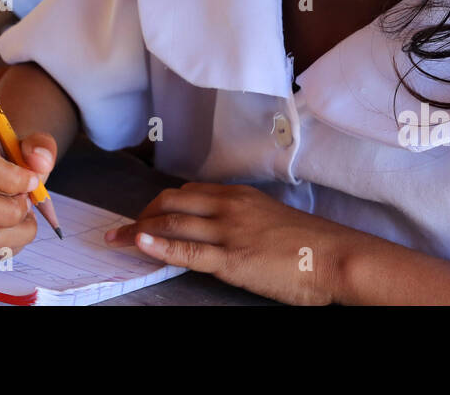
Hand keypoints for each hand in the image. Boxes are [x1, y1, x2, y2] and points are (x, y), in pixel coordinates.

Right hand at [0, 129, 56, 260]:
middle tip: (27, 202)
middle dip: (12, 209)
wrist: (2, 177)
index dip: (12, 178)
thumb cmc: (17, 161)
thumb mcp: (33, 146)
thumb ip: (41, 147)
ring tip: (24, 214)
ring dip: (19, 229)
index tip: (33, 182)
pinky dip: (15, 242)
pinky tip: (15, 226)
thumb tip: (41, 163)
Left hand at [105, 183, 350, 304]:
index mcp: (239, 195)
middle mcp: (229, 206)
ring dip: (138, 230)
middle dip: (142, 214)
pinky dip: (159, 245)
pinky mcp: (231, 258)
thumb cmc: (310, 244)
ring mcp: (228, 231)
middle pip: (171, 201)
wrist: (335, 256)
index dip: (160, 203)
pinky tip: (140, 243)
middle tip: (123, 228)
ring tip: (115, 238)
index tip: (144, 214)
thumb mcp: (271, 219)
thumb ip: (244, 219)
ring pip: (172, 223)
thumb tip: (223, 228)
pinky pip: (187, 250)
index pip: (187, 192)